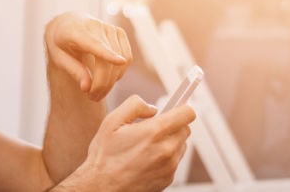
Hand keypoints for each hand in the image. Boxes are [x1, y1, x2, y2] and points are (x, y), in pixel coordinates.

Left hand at [45, 12, 131, 100]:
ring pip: (121, 61)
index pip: (93, 43)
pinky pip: (127, 58)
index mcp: (75, 31)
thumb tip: (87, 88)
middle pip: (108, 61)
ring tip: (97, 90)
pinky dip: (119, 72)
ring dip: (112, 81)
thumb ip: (73, 71)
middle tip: (92, 97)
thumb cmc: (61, 43)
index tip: (119, 62)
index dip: (107, 53)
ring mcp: (110, 28)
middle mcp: (95, 26)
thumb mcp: (58, 57)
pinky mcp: (120, 32)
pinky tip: (107, 77)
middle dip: (102, 84)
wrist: (68, 24)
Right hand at [59, 96, 195, 190]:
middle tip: (152, 128)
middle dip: (172, 125)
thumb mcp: (111, 122)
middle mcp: (166, 150)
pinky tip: (145, 159)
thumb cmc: (105, 156)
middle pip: (185, 129)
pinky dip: (165, 157)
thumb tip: (152, 108)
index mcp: (153, 133)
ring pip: (181, 145)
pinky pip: (174, 161)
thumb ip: (134, 106)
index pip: (187, 114)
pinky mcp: (169, 178)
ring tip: (146, 146)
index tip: (175, 108)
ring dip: (169, 141)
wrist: (103, 187)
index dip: (181, 108)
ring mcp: (169, 166)